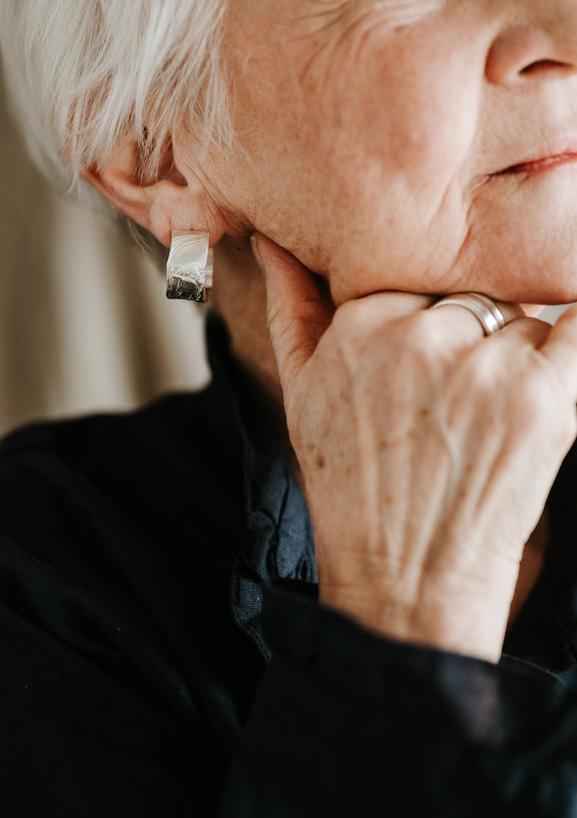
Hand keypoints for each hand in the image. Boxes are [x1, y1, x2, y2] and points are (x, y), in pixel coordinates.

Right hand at [253, 236, 576, 661]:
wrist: (403, 578)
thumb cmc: (350, 487)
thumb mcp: (300, 392)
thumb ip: (291, 307)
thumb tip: (271, 240)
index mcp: (359, 324)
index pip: (418, 277)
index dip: (430, 318)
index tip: (427, 366)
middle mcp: (419, 337)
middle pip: (473, 295)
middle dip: (473, 334)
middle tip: (457, 399)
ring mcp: (483, 367)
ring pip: (523, 318)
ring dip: (519, 355)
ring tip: (487, 419)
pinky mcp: (542, 399)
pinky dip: (574, 339)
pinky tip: (552, 378)